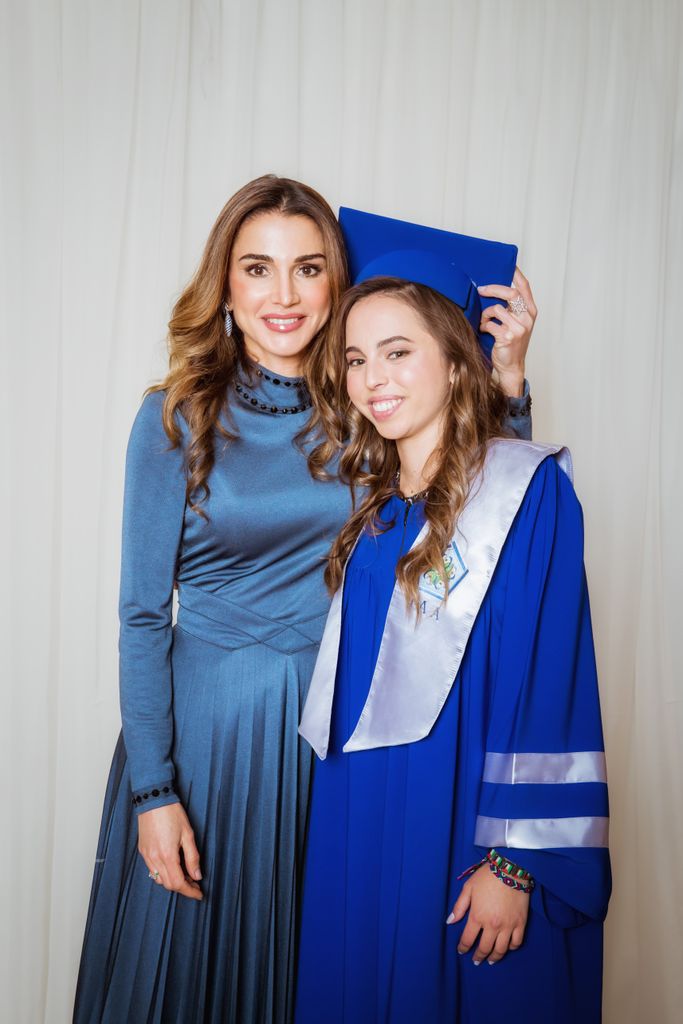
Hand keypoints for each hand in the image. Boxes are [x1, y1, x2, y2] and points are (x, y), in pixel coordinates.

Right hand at [138, 802, 203, 900]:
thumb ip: (193, 857)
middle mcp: (154, 858)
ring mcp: (146, 855)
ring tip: (185, 875)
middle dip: (183, 888)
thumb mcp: (188, 834)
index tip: (199, 894)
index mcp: (167, 855)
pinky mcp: (142, 851)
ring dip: (172, 882)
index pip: (178, 883)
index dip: (190, 891)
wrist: (153, 799)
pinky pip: (152, 870)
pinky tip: (173, 867)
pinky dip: (163, 874)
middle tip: (195, 884)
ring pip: (159, 879)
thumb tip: (197, 876)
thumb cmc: (172, 813)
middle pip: (168, 884)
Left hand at [447, 864, 528, 963]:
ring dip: (494, 958)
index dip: (463, 947)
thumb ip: (459, 906)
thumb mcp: (468, 888)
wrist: (510, 868)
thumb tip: (450, 922)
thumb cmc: (487, 877)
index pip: (468, 939)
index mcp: (477, 916)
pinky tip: (507, 948)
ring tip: (491, 961)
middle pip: (484, 948)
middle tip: (476, 961)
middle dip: (478, 956)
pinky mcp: (521, 923)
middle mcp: (492, 925)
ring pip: (501, 950)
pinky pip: (517, 942)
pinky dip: (511, 948)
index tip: (461, 951)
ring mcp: (508, 926)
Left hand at [478, 267, 537, 397]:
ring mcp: (519, 327)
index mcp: (530, 310)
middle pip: (510, 293)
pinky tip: (484, 331)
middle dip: (492, 289)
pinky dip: (484, 326)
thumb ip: (510, 307)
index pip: (524, 286)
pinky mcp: (509, 337)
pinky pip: (490, 324)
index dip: (515, 274)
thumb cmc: (511, 342)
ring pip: (496, 309)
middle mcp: (527, 317)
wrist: (511, 366)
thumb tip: (490, 289)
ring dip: (485, 314)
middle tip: (480, 289)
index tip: (507, 265)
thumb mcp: (516, 322)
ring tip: (484, 322)